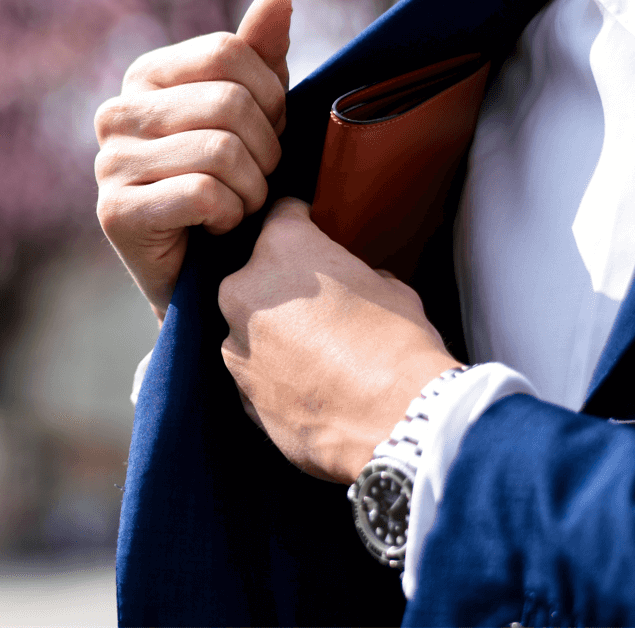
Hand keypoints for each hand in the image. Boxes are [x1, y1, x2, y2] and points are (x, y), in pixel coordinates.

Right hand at [95, 0, 291, 318]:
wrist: (205, 275)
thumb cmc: (231, 185)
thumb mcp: (254, 114)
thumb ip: (261, 56)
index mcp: (146, 75)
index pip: (228, 52)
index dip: (271, 96)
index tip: (268, 133)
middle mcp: (116, 112)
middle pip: (229, 101)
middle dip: (267, 150)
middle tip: (257, 179)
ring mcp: (108, 163)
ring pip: (221, 151)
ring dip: (252, 189)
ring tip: (238, 205)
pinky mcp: (115, 213)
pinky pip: (204, 194)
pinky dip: (229, 217)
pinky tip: (215, 228)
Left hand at [218, 197, 461, 482]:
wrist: (396, 420)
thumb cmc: (399, 344)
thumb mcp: (391, 288)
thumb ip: (356, 274)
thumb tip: (353, 283)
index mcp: (282, 248)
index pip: (282, 214)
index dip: (302, 223)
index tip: (313, 233)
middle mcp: (244, 290)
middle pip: (256, 275)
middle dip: (282, 287)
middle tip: (321, 308)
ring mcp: (235, 344)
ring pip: (249, 327)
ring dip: (274, 335)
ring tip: (319, 356)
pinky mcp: (238, 392)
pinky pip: (254, 372)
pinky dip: (275, 376)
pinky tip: (312, 388)